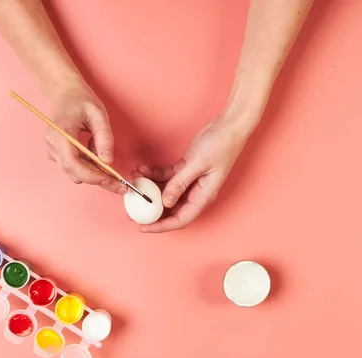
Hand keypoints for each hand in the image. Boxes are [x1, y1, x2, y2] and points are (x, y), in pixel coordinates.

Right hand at [46, 79, 125, 194]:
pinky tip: (95, 153)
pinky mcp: (56, 153)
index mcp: (62, 132)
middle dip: (98, 179)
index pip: (72, 163)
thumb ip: (104, 137)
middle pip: (74, 173)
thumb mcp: (99, 113)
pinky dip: (87, 166)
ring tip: (105, 157)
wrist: (64, 91)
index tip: (112, 181)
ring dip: (93, 172)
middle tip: (120, 184)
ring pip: (74, 173)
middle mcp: (53, 144)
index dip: (92, 176)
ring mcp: (52, 150)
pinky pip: (73, 167)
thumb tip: (108, 161)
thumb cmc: (80, 99)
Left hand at [134, 114, 258, 232]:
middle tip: (132, 208)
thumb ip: (180, 183)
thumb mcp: (198, 164)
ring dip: (150, 188)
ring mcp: (191, 181)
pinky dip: (154, 174)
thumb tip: (165, 202)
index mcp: (203, 196)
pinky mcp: (186, 170)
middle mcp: (196, 192)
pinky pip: (167, 177)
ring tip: (135, 181)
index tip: (144, 227)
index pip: (180, 219)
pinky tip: (143, 169)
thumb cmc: (221, 145)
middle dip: (151, 209)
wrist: (229, 125)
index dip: (161, 226)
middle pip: (171, 209)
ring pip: (166, 192)